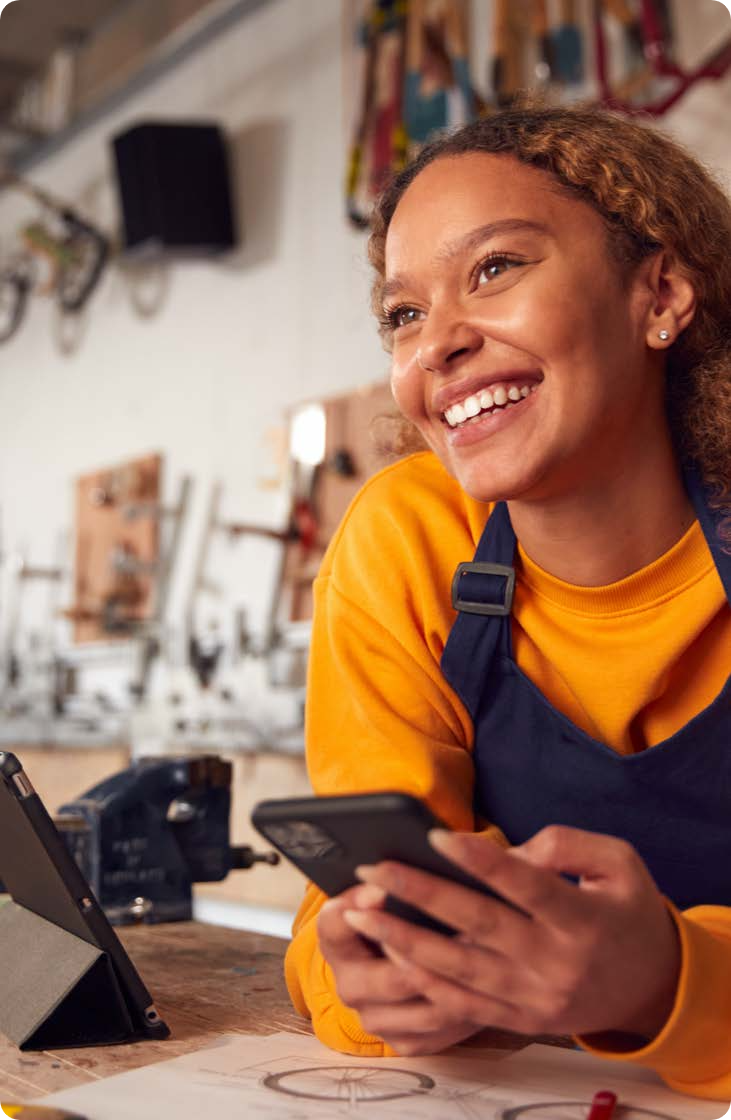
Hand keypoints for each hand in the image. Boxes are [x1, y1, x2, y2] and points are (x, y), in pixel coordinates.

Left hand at [342, 826, 680, 1050]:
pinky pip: (463, 1003)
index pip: (523, 885)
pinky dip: (424, 979)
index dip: (479, 860)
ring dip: (404, 939)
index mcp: (581, 920)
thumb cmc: (629, 912)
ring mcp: (533, 997)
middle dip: (419, 894)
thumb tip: (508, 851)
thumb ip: (567, 845)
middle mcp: (553, 963)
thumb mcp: (619, 864)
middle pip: (477, 925)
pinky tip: (391, 954)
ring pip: (459, 969)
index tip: (434, 836)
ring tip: (361, 913)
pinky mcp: (519, 1019)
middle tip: (373, 868)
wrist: (652, 987)